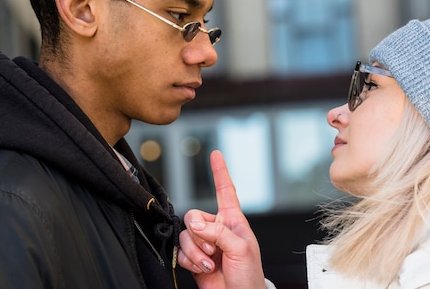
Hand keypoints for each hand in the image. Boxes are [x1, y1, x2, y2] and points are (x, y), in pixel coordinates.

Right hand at [178, 150, 265, 288]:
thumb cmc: (249, 276)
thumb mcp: (241, 249)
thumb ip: (218, 232)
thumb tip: (196, 223)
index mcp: (233, 221)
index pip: (226, 191)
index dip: (220, 172)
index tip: (216, 154)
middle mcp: (217, 229)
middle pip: (194, 215)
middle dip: (199, 234)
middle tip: (213, 250)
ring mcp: (205, 244)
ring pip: (185, 235)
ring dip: (196, 252)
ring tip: (211, 263)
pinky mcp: (194, 259)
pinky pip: (181, 251)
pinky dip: (190, 261)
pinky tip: (203, 269)